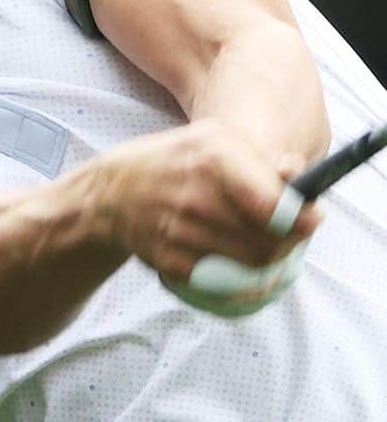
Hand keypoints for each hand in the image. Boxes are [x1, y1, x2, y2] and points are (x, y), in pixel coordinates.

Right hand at [96, 120, 320, 313]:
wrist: (111, 194)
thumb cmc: (173, 162)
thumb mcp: (213, 140)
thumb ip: (261, 159)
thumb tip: (299, 179)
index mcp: (213, 159)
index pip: (276, 206)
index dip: (302, 218)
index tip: (310, 218)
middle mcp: (197, 197)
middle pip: (270, 241)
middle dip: (288, 241)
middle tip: (288, 235)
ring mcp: (182, 233)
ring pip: (252, 264)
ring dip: (267, 259)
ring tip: (264, 245)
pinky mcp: (171, 261)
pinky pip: (225, 282)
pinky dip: (239, 277)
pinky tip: (236, 260)